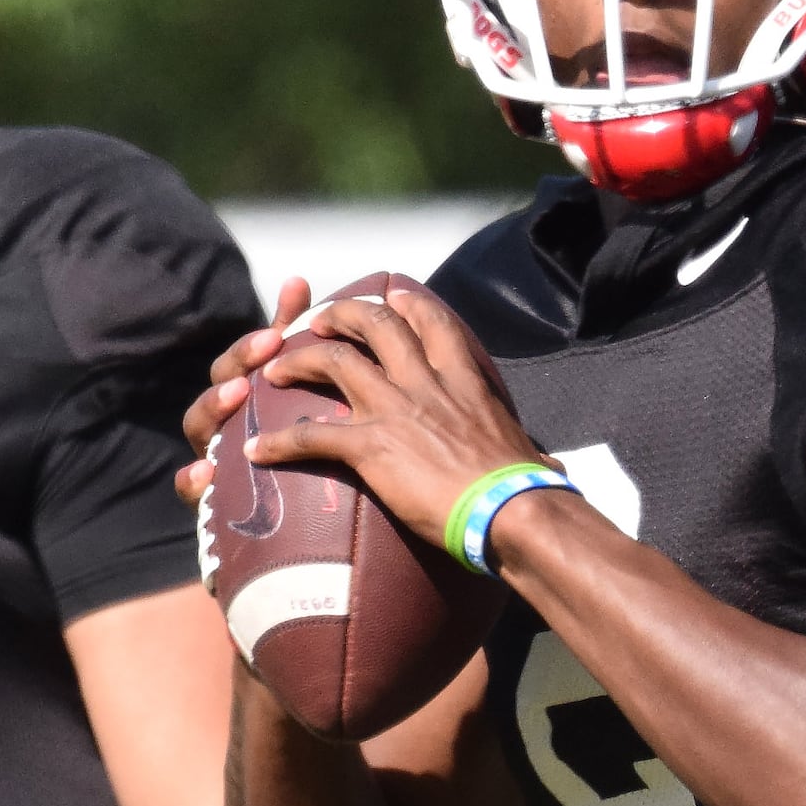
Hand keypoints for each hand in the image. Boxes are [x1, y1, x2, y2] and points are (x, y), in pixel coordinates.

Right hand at [177, 276, 313, 502]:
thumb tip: (298, 280)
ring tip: (236, 396)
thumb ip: (293, 334)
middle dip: (233, 371)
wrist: (298, 509)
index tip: (275, 336)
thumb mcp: (295, 382)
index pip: (236, 364)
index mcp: (240, 394)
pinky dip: (191, 480)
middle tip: (258, 362)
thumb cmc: (293, 431)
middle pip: (215, 388)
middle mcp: (222, 422)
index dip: (251, 348)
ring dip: (213, 409)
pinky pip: (192, 490)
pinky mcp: (212, 499)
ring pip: (200, 429)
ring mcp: (214, 456)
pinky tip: (203, 473)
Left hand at [178, 281, 551, 549]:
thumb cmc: (529, 490)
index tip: (393, 297)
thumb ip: (526, 450)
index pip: (433, 323)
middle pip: (376, 326)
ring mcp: (395, 409)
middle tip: (321, 319)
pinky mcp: (371, 447)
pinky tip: (256, 450)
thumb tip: (550, 471)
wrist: (511, 507)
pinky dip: (278, 442)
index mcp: (464, 379)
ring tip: (274, 369)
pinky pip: (311, 436)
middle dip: (343, 314)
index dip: (408, 305)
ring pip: (334, 362)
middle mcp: (426, 382)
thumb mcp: (528, 452)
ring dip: (298, 360)